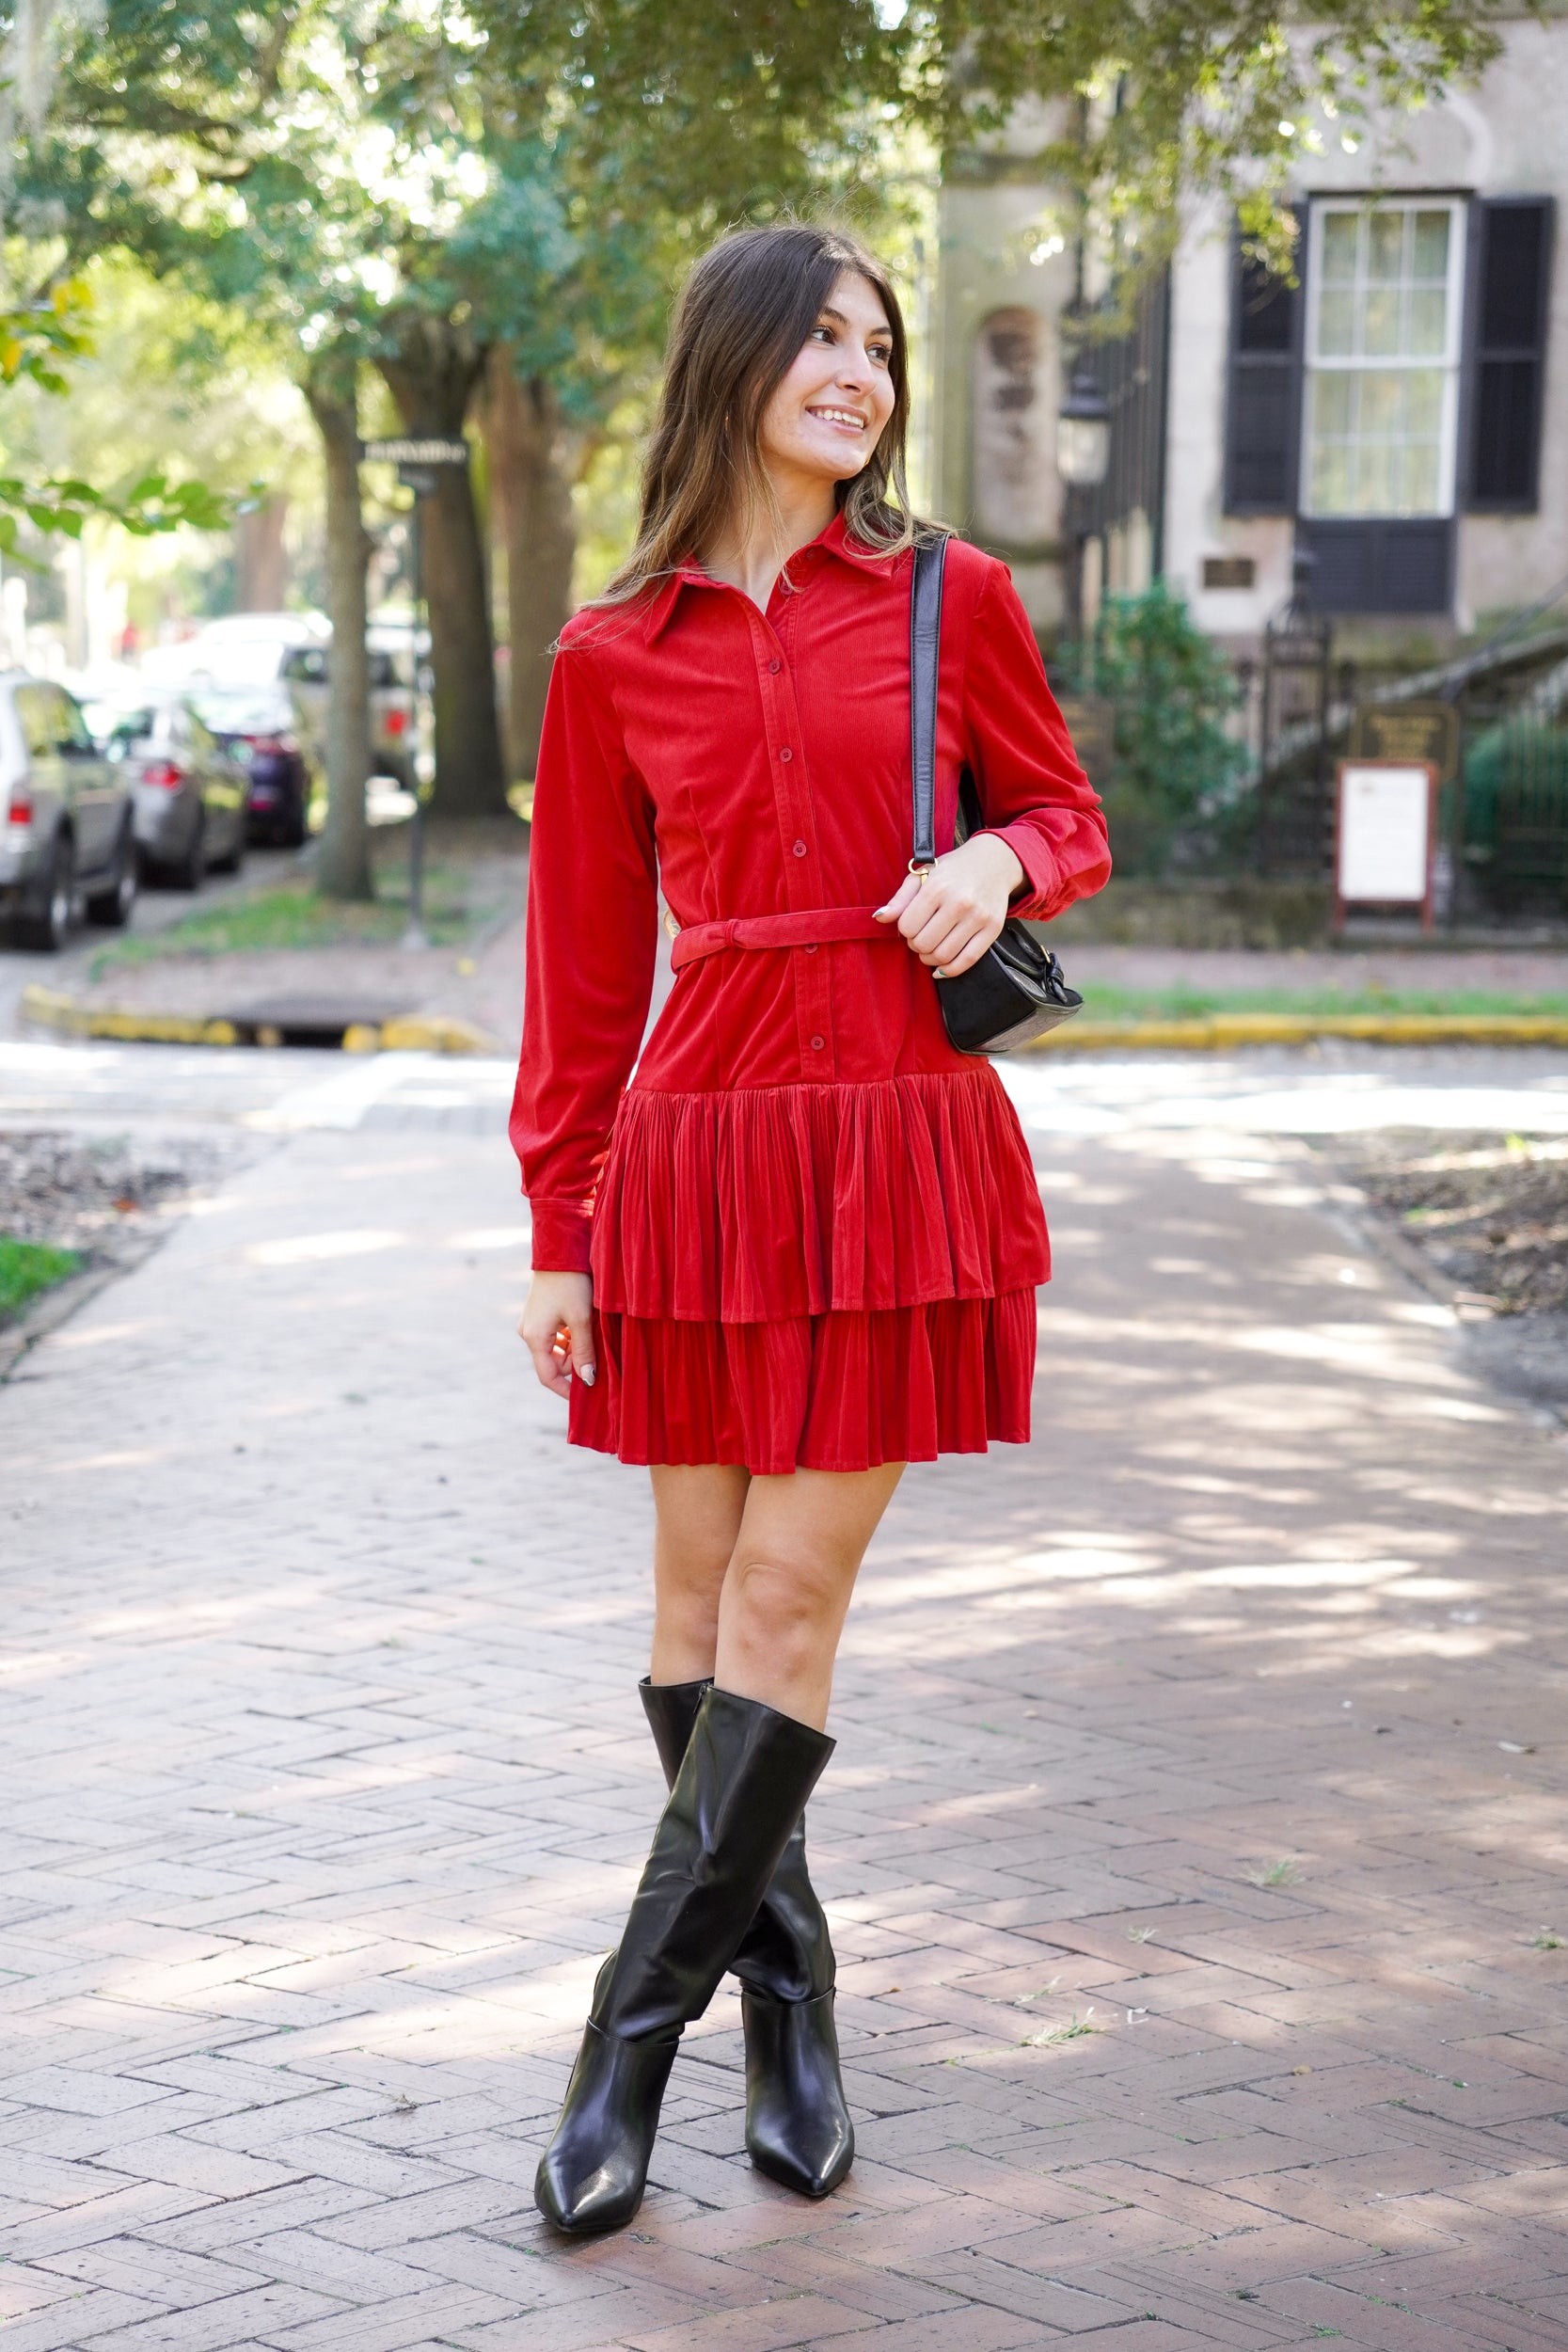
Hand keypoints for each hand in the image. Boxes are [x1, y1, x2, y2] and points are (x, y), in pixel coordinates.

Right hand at [519, 1270, 595, 1398]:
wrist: (560, 1249)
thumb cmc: (571, 1283)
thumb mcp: (582, 1319)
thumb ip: (584, 1351)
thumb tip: (588, 1380)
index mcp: (534, 1337)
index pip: (548, 1376)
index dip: (567, 1390)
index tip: (586, 1398)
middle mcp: (528, 1332)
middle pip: (554, 1363)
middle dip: (575, 1364)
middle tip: (598, 1355)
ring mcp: (532, 1323)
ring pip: (556, 1349)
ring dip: (575, 1349)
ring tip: (593, 1336)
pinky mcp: (539, 1314)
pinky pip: (555, 1336)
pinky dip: (570, 1337)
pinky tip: (585, 1326)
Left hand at [874, 831, 1025, 975]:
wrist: (993, 862)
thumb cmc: (952, 871)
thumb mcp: (922, 875)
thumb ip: (900, 899)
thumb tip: (879, 918)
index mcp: (938, 888)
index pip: (908, 927)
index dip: (905, 930)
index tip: (911, 924)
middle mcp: (960, 903)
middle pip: (924, 944)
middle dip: (916, 945)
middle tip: (920, 936)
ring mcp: (978, 917)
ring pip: (943, 956)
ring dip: (930, 958)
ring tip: (930, 947)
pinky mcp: (993, 929)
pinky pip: (967, 960)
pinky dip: (950, 970)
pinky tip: (941, 966)